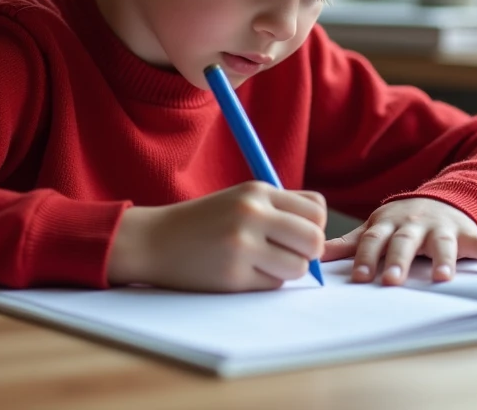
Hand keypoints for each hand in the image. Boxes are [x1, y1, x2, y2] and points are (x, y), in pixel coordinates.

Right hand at [107, 182, 325, 291]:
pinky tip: (240, 272)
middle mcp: (252, 213)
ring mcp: (242, 245)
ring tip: (261, 263)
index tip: (296, 233)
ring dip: (286, 270)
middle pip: (315, 239)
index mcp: (257, 191)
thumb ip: (280, 209)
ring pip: (298, 267)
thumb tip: (321, 237)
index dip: (313, 225)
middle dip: (308, 252)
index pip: (316, 209)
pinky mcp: (233, 275)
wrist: (154, 240)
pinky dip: (263, 282)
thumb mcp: (241, 200)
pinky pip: (272, 285)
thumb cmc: (204, 222)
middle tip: (287, 254)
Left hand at [322, 198, 476, 285]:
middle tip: (393, 280)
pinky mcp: (467, 232)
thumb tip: (314, 256)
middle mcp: (414, 224)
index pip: (374, 240)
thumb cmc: (401, 223)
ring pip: (442, 243)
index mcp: (387, 224)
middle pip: (404, 242)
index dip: (366, 258)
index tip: (360, 278)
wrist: (440, 200)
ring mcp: (441, 227)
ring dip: (443, 259)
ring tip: (442, 278)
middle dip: (399, 260)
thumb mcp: (375, 228)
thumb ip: (349, 244)